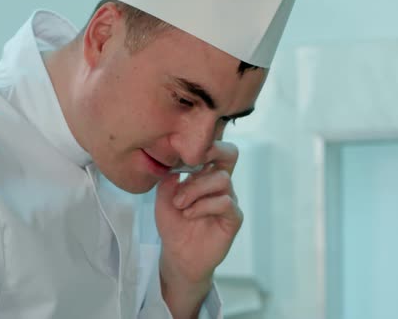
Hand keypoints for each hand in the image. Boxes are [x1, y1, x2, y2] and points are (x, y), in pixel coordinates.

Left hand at [154, 141, 242, 315]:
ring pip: (222, 179)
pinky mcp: (234, 218)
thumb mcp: (163, 199)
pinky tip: (189, 214)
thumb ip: (168, 180)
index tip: (184, 151)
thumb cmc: (174, 225)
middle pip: (230, 154)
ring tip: (180, 204)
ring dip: (195, 189)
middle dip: (212, 152)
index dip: (206, 142)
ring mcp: (229, 200)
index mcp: (206, 174)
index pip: (216, 149)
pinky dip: (203, 205)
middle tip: (190, 164)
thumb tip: (176, 167)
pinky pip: (225, 202)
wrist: (178, 256)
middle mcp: (221, 184)